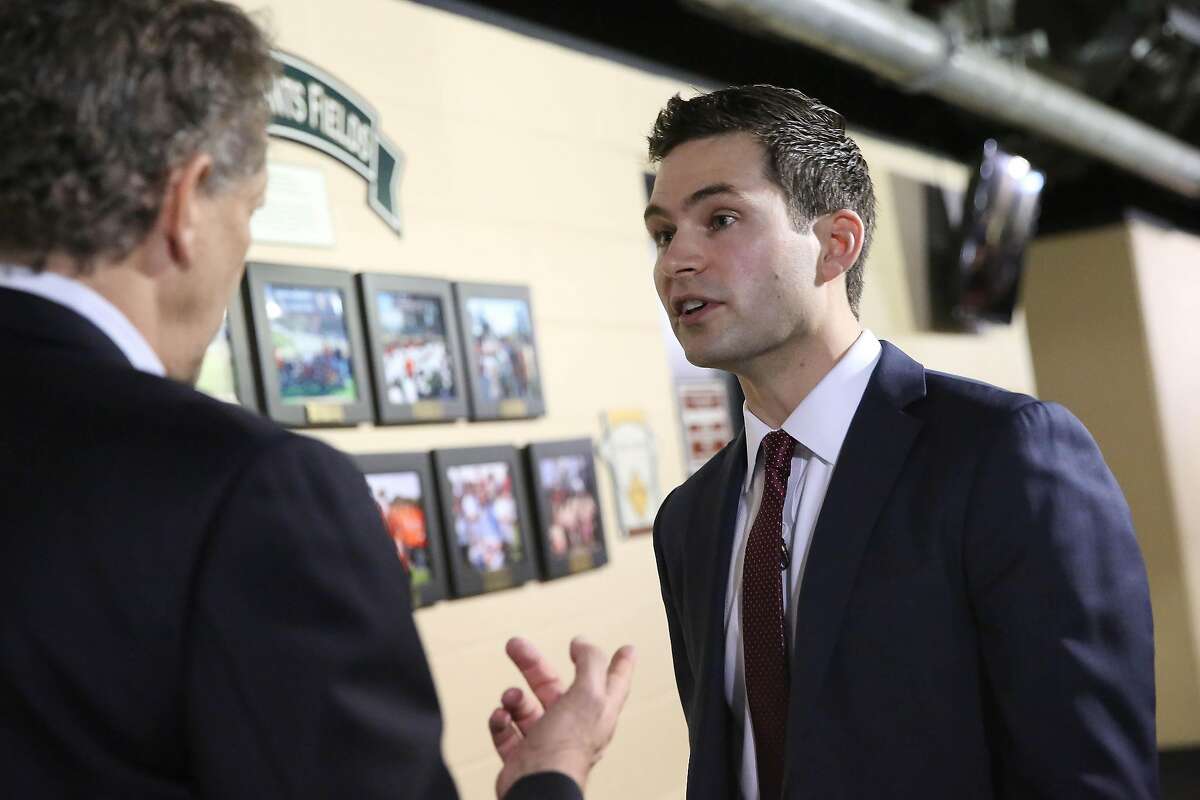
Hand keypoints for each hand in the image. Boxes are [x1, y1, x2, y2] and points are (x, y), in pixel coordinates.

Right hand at [488, 636, 635, 797]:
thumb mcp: (588, 693)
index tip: (627, 649)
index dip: (621, 664)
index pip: (615, 681)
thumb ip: (589, 662)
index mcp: (598, 710)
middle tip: (516, 645)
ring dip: (514, 698)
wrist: (537, 784)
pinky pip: (507, 730)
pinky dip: (500, 721)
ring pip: (527, 708)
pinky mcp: (523, 755)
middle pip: (555, 686)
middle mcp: (574, 725)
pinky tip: (501, 717)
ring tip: (509, 698)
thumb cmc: (566, 746)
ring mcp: (547, 741)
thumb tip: (583, 643)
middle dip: (534, 665)